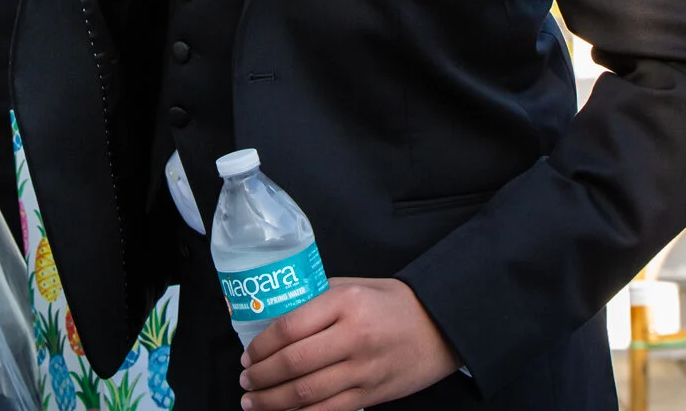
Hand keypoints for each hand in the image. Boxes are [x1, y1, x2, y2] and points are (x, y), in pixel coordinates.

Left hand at [237, 279, 460, 410]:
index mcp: (345, 303)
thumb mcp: (354, 285)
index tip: (248, 354)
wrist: (440, 326)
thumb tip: (277, 319)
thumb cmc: (394, 302)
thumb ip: (318, 300)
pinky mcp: (371, 394)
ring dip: (273, 401)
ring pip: (307, 393)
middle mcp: (352, 337)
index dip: (262, 345)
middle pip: (294, 364)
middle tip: (245, 380)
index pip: (290, 327)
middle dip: (261, 377)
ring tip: (253, 402)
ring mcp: (363, 370)